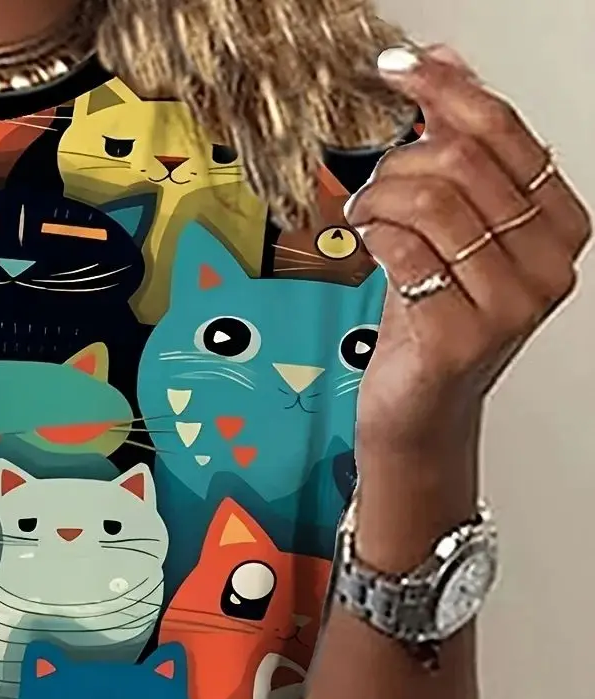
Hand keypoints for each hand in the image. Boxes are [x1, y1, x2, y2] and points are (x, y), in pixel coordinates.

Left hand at [345, 45, 590, 462]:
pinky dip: (374, 238)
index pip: (504, 132)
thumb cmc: (433, 323)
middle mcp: (546, 262)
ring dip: (380, 199)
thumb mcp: (448, 230)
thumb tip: (446, 63)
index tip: (398, 70)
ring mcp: (509, 304)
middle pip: (463, 163)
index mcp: (557, 224)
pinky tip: (368, 246)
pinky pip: (404, 253)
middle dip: (400, 161)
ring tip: (364, 215)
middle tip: (371, 182)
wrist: (418, 412)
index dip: (445, 91)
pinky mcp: (460, 336)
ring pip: (431, 203)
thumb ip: (454, 152)